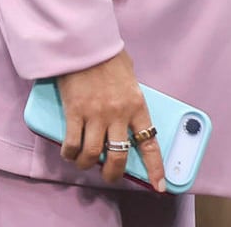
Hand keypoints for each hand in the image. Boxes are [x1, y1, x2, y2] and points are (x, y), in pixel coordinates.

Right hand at [55, 49, 167, 190]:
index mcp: (137, 105)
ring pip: (93, 155)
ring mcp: (96, 115)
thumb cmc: (110, 59)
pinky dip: (70, 153)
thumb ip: (131, 102)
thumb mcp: (130, 80)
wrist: (86, 45)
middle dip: (114, 173)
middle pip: (119, 156)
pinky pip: (72, 144)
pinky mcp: (74, 113)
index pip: (150, 143)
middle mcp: (118, 114)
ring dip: (87, 165)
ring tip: (85, 163)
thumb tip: (129, 122)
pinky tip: (70, 152)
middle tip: (109, 176)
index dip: (155, 168)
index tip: (160, 186)